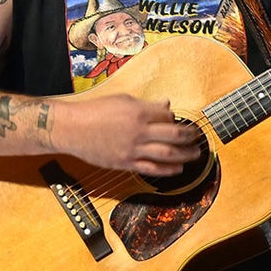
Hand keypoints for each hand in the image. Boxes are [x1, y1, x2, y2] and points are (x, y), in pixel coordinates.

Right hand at [56, 95, 201, 175]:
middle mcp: (139, 131)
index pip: (168, 116)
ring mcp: (133, 149)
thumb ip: (147, 104)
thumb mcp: (122, 100)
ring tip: (195, 154)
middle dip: (190, 136)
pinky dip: (168, 170)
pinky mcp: (126, 163)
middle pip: (174, 135)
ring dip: (185, 154)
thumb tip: (166, 105)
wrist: (71, 128)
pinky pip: (152, 169)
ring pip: (167, 154)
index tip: (178, 121)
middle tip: (198, 137)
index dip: (176, 119)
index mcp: (138, 112)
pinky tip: (178, 168)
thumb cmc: (94, 111)